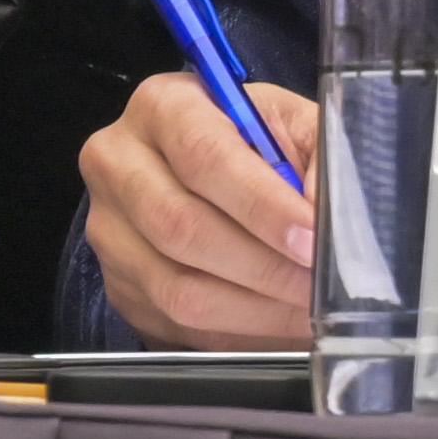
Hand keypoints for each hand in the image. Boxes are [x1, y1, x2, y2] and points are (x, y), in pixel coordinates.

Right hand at [84, 71, 322, 348]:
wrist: (215, 166)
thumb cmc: (258, 139)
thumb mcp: (292, 122)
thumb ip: (319, 153)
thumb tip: (327, 211)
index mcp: (164, 106)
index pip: (205, 156)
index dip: (262, 204)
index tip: (310, 236)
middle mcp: (119, 164)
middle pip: (182, 227)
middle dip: (263, 265)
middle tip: (318, 283)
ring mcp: (110, 230)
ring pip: (176, 286)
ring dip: (253, 308)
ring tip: (307, 310)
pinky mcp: (118, 284)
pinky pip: (173, 322)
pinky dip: (234, 332)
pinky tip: (276, 325)